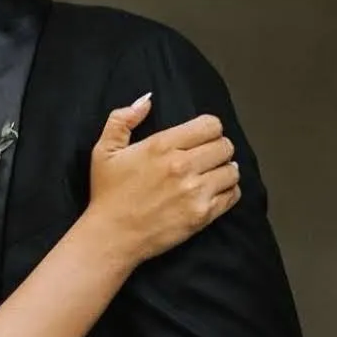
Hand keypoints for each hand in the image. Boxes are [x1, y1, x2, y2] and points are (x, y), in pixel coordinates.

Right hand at [86, 95, 240, 263]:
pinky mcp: (202, 214)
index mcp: (161, 146)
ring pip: (233, 170)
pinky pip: (233, 195)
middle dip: (217, 149)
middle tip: (206, 158)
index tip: (200, 138)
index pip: (210, 125)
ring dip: (224, 171)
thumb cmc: (107, 194)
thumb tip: (147, 100)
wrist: (111, 236)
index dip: (208, 129)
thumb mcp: (104, 151)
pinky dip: (227, 192)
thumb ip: (122, 119)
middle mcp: (182, 166)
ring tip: (210, 176)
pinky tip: (212, 193)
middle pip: (225, 146)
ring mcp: (195, 191)